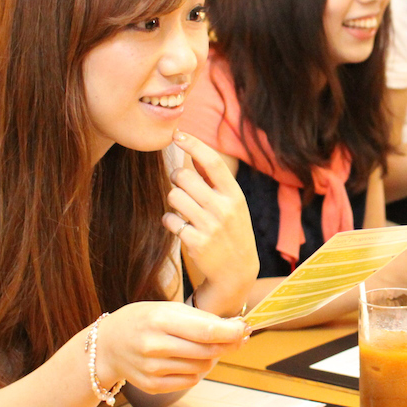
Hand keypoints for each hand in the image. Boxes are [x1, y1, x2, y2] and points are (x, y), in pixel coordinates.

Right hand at [95, 300, 247, 395]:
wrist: (107, 345)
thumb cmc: (142, 321)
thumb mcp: (167, 308)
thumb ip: (201, 319)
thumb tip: (236, 328)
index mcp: (160, 320)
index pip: (207, 331)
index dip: (232, 332)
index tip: (245, 329)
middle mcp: (154, 346)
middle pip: (208, 351)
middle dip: (228, 344)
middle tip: (236, 337)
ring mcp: (152, 369)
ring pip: (202, 368)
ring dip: (211, 358)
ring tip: (203, 347)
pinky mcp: (152, 385)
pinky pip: (190, 381)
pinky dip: (197, 371)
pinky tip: (189, 360)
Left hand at [164, 132, 258, 314]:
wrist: (236, 272)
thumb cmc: (232, 231)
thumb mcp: (233, 204)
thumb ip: (215, 181)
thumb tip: (194, 151)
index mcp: (234, 194)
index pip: (212, 161)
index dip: (193, 144)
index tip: (178, 134)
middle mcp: (223, 208)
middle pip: (183, 176)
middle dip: (176, 178)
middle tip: (182, 187)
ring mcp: (209, 226)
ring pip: (173, 196)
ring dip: (173, 201)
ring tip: (183, 209)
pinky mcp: (195, 243)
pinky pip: (170, 220)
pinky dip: (171, 221)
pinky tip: (181, 227)